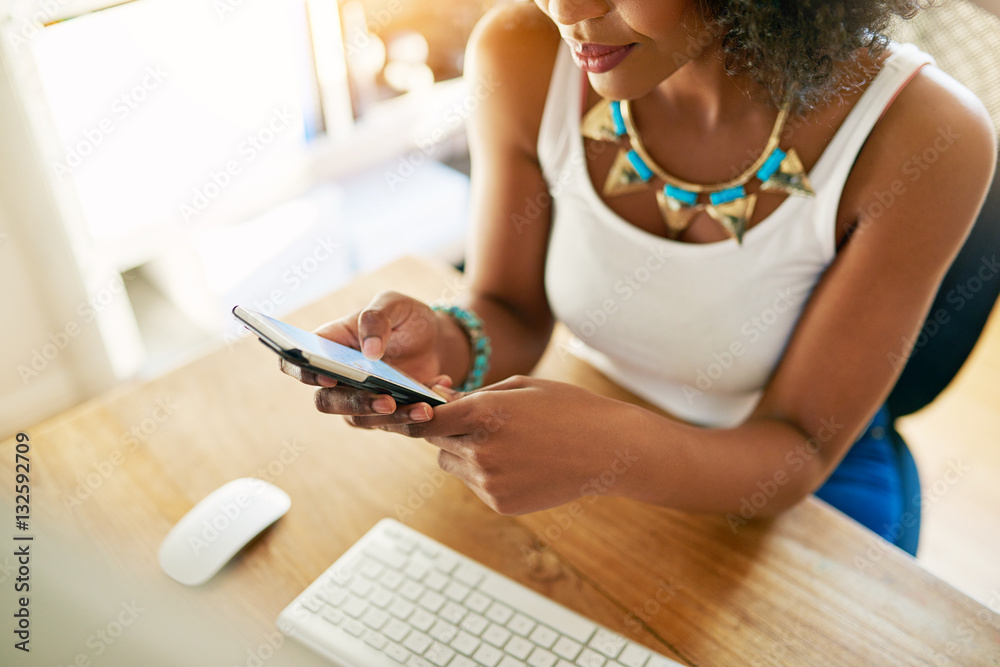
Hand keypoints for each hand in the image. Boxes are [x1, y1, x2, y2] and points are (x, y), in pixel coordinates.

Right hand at [280, 291, 459, 419]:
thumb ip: (377, 318)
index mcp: (329, 344)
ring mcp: (357, 398)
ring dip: (389, 417)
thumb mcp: (395, 304)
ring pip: (358, 419)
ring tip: (422, 407)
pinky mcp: (383, 414)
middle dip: (354, 403)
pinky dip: (414, 414)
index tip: (328, 375)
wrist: (436, 340)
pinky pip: (391, 423)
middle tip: (387, 400)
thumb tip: (369, 350)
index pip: (297, 361)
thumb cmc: (405, 317)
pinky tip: (438, 396)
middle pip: (326, 400)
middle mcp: (336, 376)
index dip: (303, 371)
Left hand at [359, 376, 640, 514]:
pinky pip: (476, 484)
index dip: (418, 415)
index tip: (419, 411)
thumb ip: (474, 396)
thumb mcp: (519, 388)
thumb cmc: (566, 407)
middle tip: (477, 422)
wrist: (608, 449)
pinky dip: (487, 473)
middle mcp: (479, 451)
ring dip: (466, 452)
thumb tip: (438, 401)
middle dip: (448, 431)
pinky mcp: (500, 503)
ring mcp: (489, 481)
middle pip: (436, 443)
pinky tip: (522, 462)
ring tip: (508, 441)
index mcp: (482, 415)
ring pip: (453, 465)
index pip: (424, 420)